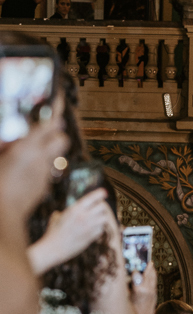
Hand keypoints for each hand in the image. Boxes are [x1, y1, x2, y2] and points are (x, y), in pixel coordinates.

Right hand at [0, 94, 67, 225]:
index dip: (56, 109)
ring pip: (56, 154)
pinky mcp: (44, 185)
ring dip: (48, 149)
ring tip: (32, 150)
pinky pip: (48, 169)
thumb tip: (10, 140)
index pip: (50, 124)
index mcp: (28, 148)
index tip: (58, 98)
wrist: (4, 213)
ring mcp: (45, 173)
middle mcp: (41, 159)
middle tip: (43, 130)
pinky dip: (42, 165)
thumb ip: (5, 144)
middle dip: (56, 132)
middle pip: (62, 138)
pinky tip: (27, 168)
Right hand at [28, 188, 109, 274]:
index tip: (104, 192)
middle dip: (101, 206)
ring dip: (101, 217)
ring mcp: (89, 228)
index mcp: (75, 209)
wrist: (55, 248)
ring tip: (96, 218)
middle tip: (98, 208)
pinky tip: (94, 229)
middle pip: (102, 207)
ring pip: (104, 218)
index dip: (99, 193)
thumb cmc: (54, 232)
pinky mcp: (91, 237)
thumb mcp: (58, 216)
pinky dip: (99, 228)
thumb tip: (68, 211)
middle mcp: (84, 217)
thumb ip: (67, 212)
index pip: (92, 198)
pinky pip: (101, 230)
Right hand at [130, 261, 157, 313]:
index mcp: (139, 290)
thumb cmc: (133, 311)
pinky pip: (154, 281)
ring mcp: (153, 291)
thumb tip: (129, 275)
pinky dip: (152, 276)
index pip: (137, 274)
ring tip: (149, 263)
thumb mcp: (127, 298)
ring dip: (151, 269)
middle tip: (145, 257)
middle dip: (147, 265)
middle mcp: (147, 289)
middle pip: (148, 273)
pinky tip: (150, 273)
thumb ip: (128, 286)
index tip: (133, 262)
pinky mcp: (155, 294)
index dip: (135, 268)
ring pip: (153, 277)